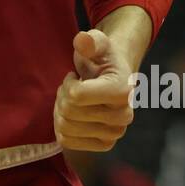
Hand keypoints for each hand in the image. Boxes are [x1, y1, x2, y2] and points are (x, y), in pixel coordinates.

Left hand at [53, 28, 134, 151]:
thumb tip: (82, 40)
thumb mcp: (98, 43)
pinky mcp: (105, 145)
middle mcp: (123, 117)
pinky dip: (62, 127)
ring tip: (72, 100)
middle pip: (69, 112)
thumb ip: (90, 41)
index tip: (76, 77)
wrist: (114, 78)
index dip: (68, 84)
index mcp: (123, 91)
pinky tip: (72, 115)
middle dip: (63, 96)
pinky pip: (67, 141)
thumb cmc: (103, 59)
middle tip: (73, 87)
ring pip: (65, 128)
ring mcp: (115, 134)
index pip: (75, 96)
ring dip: (61, 111)